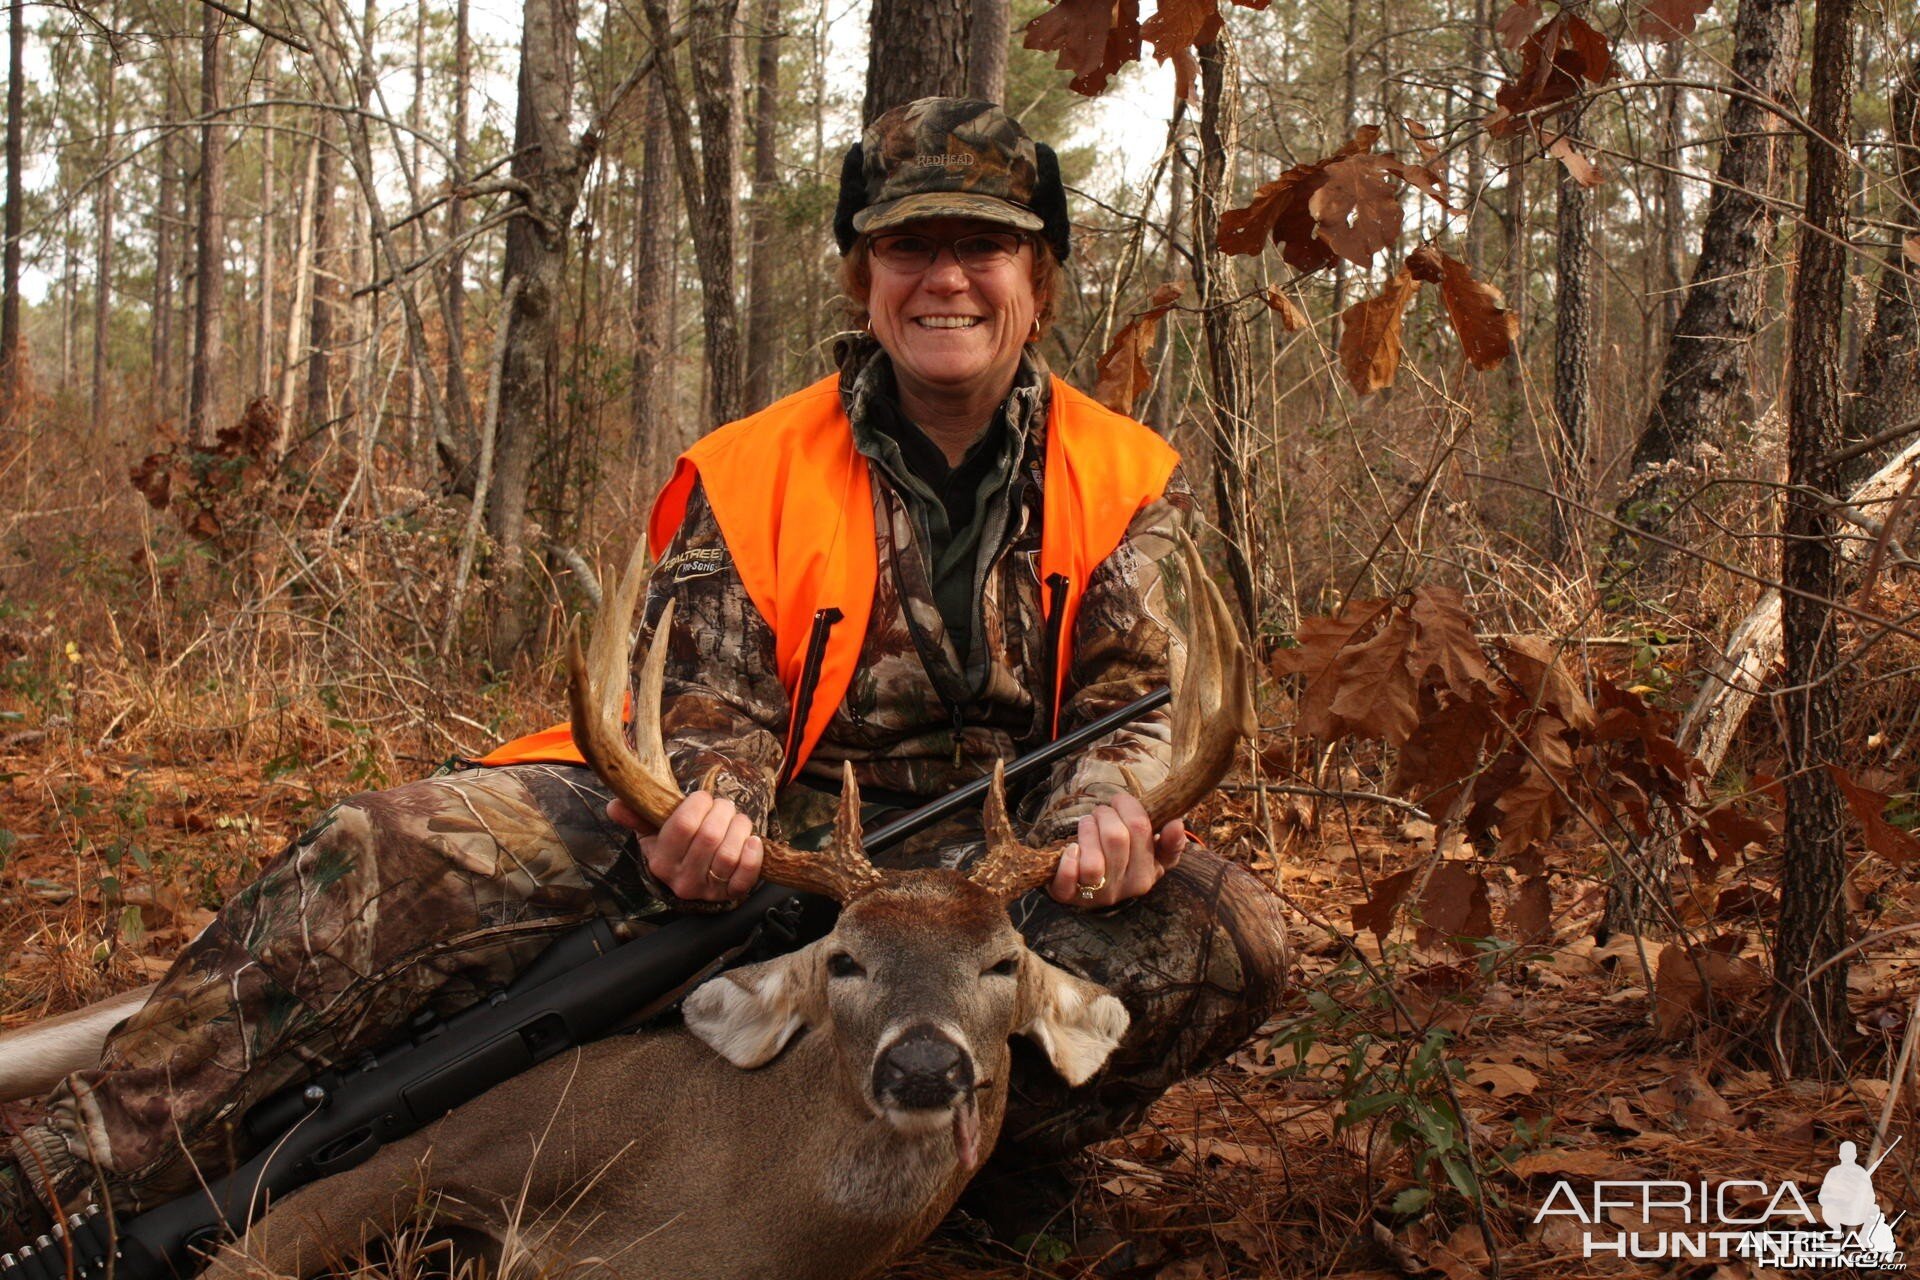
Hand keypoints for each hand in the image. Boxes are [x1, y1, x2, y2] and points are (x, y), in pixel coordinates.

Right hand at [608, 790, 762, 901]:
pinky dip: (753, 854)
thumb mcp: (652, 830)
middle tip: (723, 805)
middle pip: (709, 836)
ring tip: (738, 820)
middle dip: (722, 811)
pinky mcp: (730, 895)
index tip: (703, 797)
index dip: (699, 804)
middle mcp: (682, 879)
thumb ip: (635, 816)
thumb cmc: (675, 844)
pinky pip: (746, 875)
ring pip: (729, 854)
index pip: (683, 825)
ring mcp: (706, 890)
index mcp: (660, 861)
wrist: (693, 874)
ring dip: (740, 828)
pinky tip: (752, 840)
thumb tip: (615, 807)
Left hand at [1047, 792, 1184, 908]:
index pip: (1141, 828)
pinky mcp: (1069, 896)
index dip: (1128, 806)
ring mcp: (1097, 895)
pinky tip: (1071, 849)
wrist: (1090, 889)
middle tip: (1100, 813)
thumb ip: (1170, 842)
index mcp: (1148, 873)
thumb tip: (1177, 823)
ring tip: (1086, 825)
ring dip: (1086, 831)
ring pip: (1093, 862)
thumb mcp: (1153, 854)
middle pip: (1115, 837)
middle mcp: (1124, 888)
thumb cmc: (1123, 862)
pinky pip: (1068, 880)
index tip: (1120, 801)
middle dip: (1104, 814)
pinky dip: (1067, 861)